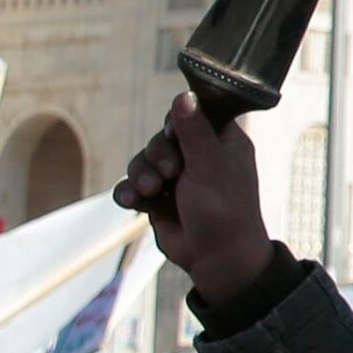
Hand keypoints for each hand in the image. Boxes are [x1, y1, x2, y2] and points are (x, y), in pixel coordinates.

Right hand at [117, 94, 289, 309]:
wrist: (216, 258)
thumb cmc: (223, 208)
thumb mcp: (210, 164)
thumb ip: (194, 130)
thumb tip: (184, 94)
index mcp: (221, 141)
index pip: (192, 116)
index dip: (178, 124)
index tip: (177, 137)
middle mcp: (199, 157)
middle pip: (161, 139)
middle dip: (157, 155)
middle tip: (169, 173)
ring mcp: (177, 179)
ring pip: (143, 161)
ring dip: (141, 175)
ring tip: (151, 191)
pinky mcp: (158, 200)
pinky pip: (133, 186)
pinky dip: (129, 192)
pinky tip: (132, 200)